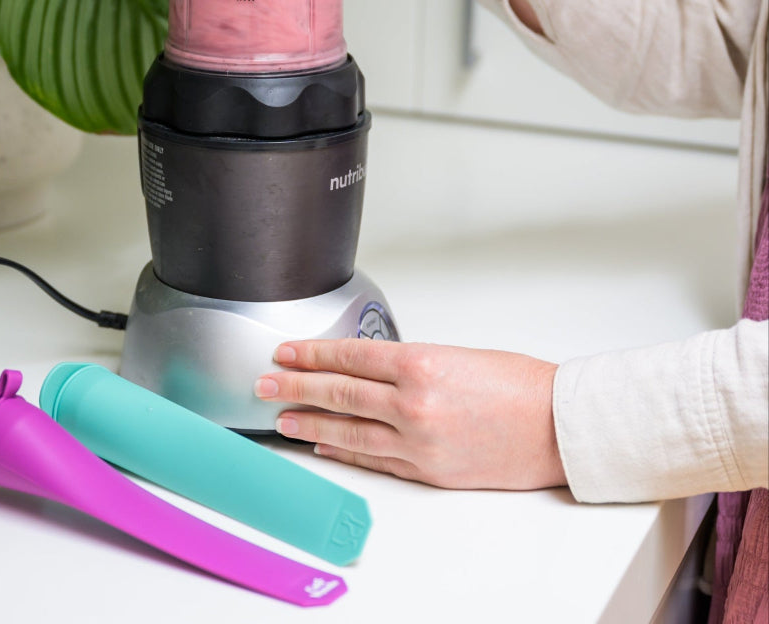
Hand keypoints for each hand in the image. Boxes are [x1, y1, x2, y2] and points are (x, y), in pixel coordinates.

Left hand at [254, 339, 565, 490]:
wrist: (558, 426)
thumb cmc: (517, 384)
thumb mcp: (455, 354)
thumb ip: (408, 364)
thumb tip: (367, 369)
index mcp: (421, 363)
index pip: (349, 357)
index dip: (311, 354)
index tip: (286, 352)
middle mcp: (414, 404)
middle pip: (339, 393)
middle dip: (295, 387)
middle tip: (265, 383)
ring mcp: (418, 442)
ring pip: (348, 430)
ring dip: (309, 423)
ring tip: (281, 417)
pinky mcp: (427, 471)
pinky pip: (374, 460)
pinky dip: (344, 451)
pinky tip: (323, 446)